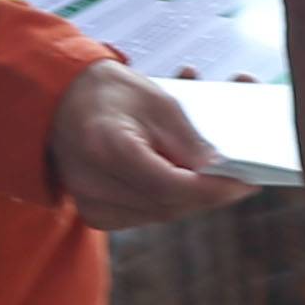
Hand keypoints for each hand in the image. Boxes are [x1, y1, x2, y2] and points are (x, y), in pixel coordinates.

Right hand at [49, 61, 249, 230]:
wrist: (58, 99)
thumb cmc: (108, 92)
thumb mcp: (157, 102)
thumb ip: (188, 140)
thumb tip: (221, 172)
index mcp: (106, 147)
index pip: (169, 185)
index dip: (212, 188)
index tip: (246, 183)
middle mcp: (92, 183)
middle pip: (168, 205)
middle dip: (210, 194)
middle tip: (243, 180)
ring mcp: (90, 202)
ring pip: (161, 212)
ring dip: (193, 194)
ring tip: (220, 171)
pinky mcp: (96, 212)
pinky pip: (146, 212)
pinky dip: (171, 195)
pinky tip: (187, 174)